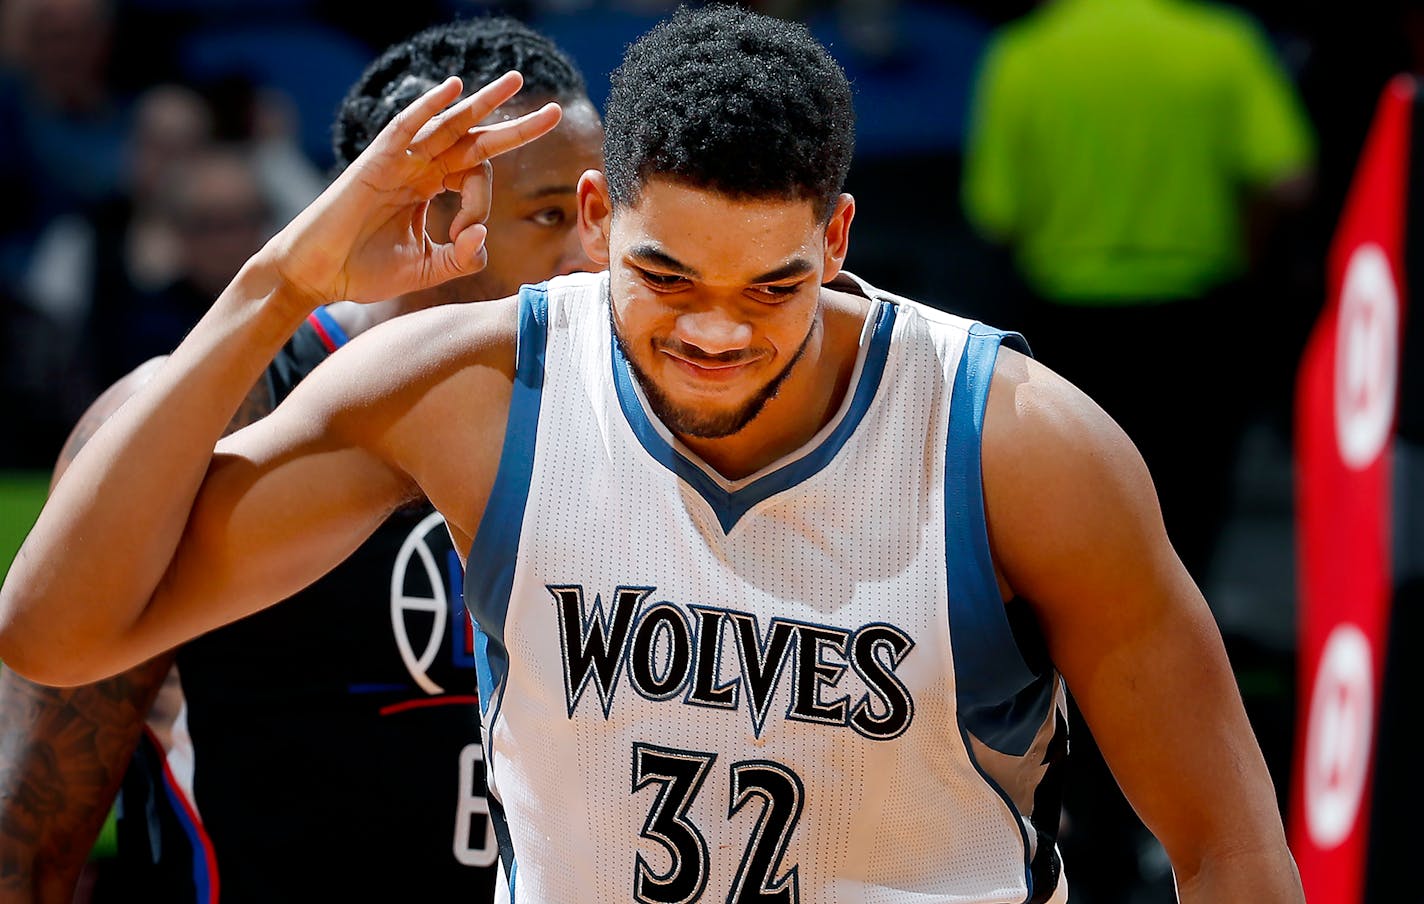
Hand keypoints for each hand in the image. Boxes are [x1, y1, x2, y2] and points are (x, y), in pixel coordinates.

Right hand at [264, 72, 561, 304]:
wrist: (318, 275)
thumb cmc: (364, 270)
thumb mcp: (426, 268)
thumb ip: (461, 256)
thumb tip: (485, 237)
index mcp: (430, 188)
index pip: (476, 178)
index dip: (482, 203)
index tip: (468, 233)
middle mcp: (419, 168)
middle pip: (474, 138)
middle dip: (516, 126)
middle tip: (556, 113)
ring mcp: (398, 161)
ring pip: (448, 123)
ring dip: (483, 102)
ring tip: (515, 80)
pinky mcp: (375, 161)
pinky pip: (406, 126)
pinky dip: (428, 105)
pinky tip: (454, 88)